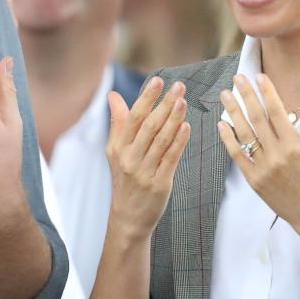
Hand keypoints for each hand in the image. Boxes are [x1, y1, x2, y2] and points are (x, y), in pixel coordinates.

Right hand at [105, 77, 190, 240]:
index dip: (146, 98)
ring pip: (161, 140)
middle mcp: (130, 158)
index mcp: (118, 148)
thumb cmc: (124, 179)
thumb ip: (118, 123)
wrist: (128, 217)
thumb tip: (113, 95)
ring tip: (183, 101)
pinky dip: (179, 141)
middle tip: (178, 86)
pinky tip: (186, 127)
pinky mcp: (160, 183)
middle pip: (149, 126)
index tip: (157, 81)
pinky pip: (171, 158)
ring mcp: (145, 171)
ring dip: (173, 119)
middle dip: (164, 104)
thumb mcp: (115, 152)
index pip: (133, 117)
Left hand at [217, 74, 299, 240]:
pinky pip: (237, 156)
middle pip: (257, 118)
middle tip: (238, 77)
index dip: (267, 92)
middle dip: (246, 95)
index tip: (259, 76)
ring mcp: (263, 168)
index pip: (277, 112)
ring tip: (226, 94)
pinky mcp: (254, 181)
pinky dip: (228, 139)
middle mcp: (276, 155)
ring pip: (244, 134)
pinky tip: (222, 124)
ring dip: (233, 112)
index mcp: (296, 146)